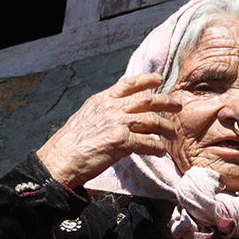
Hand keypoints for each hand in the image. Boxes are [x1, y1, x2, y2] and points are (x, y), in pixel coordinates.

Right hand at [36, 72, 180, 186]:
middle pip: (147, 99)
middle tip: (178, 104)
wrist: (60, 160)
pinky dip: (156, 148)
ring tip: (173, 134)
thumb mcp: (85, 118)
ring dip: (166, 127)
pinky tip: (160, 152)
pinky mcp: (121, 142)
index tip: (158, 79)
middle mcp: (111, 108)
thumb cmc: (69, 144)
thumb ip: (103, 113)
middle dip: (166, 101)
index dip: (146, 79)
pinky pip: (147, 143)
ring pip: (152, 120)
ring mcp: (117, 123)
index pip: (128, 84)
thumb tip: (116, 115)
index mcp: (101, 100)